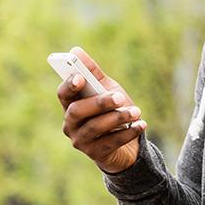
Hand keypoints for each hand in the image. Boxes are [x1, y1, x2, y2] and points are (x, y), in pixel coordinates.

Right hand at [57, 46, 145, 173]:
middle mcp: (70, 124)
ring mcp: (81, 141)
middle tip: (120, 96)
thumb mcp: (105, 88)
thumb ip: (92, 72)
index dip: (69, 86)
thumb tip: (75, 50)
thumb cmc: (112, 109)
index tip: (80, 77)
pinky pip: (110, 142)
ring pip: (94, 128)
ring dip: (117, 117)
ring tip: (136, 111)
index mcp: (70, 105)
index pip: (63, 94)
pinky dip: (128, 132)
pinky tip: (141, 124)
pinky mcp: (95, 154)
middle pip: (77, 111)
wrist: (126, 140)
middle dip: (99, 103)